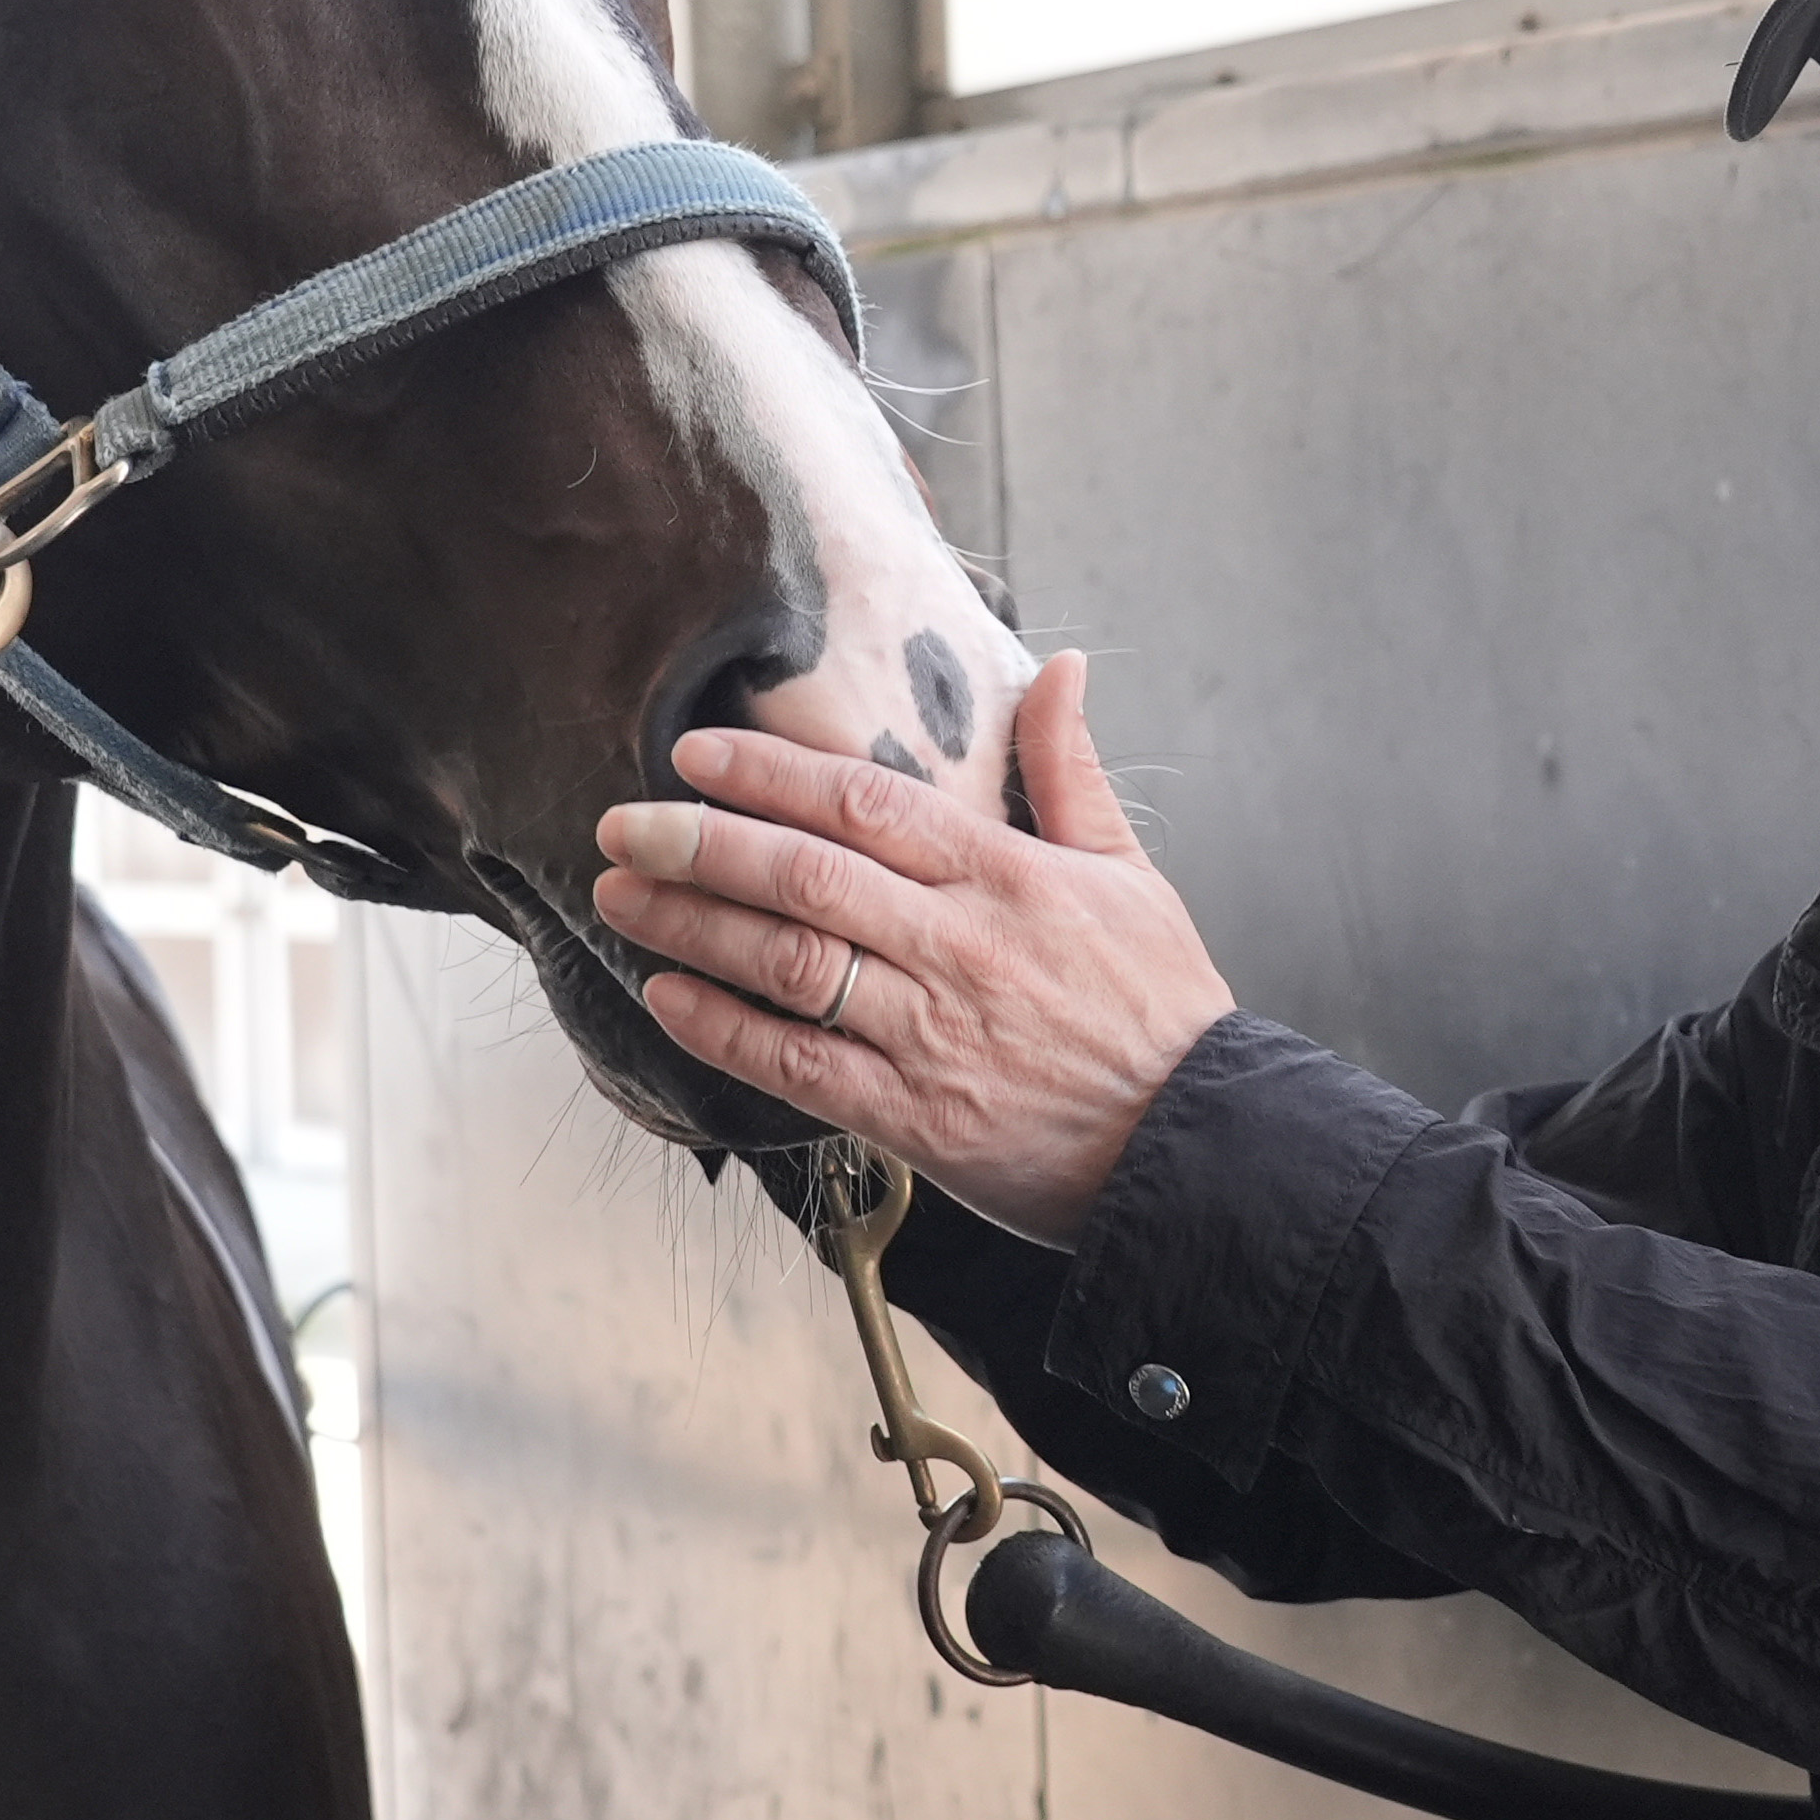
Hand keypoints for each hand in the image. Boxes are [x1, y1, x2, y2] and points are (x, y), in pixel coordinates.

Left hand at [592, 652, 1234, 1245]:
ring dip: (691, 928)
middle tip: (623, 825)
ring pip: (788, 964)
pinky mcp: (914, 1115)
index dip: (774, 773)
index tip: (697, 754)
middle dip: (701, 843)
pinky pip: (798, 1064)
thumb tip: (1062, 669)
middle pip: (805, 876)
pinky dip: (725, 1030)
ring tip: (622, 900)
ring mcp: (930, 1033)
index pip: (868, 803)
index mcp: (1007, 875)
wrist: (1197, 1149)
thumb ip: (1071, 771)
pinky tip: (669, 998)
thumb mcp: (1130, 874)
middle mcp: (958, 945)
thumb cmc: (1161, 1009)